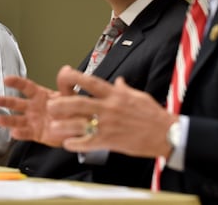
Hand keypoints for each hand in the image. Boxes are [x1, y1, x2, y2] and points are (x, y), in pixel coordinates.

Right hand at [0, 75, 73, 146]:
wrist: (80, 127)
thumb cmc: (73, 109)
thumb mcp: (71, 94)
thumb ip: (66, 84)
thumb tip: (66, 70)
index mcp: (40, 95)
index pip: (26, 86)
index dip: (16, 82)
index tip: (6, 79)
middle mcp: (34, 107)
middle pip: (16, 103)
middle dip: (5, 101)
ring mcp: (33, 120)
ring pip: (17, 120)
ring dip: (7, 120)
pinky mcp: (36, 133)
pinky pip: (26, 133)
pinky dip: (20, 134)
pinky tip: (14, 132)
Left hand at [48, 66, 175, 157]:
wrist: (166, 134)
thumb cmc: (153, 115)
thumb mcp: (138, 96)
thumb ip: (124, 89)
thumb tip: (118, 81)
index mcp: (115, 95)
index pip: (90, 82)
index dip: (75, 77)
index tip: (64, 73)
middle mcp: (109, 108)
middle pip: (79, 103)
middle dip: (61, 103)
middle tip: (50, 105)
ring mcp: (108, 125)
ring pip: (80, 124)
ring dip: (64, 125)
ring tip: (52, 126)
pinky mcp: (110, 141)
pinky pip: (88, 143)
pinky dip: (76, 144)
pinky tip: (67, 144)